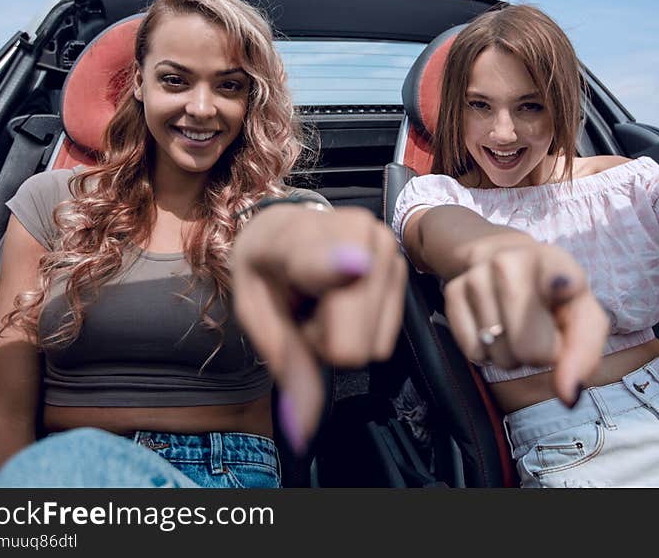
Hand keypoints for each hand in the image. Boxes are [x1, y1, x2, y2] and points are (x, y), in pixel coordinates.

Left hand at [231, 204, 406, 452]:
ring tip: (324, 300)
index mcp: (297, 236)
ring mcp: (385, 249)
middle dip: (324, 342)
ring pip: (372, 346)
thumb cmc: (267, 270)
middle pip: (352, 341)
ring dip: (344, 334)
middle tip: (305, 309)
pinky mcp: (403, 266)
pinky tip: (345, 298)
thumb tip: (303, 429)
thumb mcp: (256, 311)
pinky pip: (384, 341)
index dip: (335, 267)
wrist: (290, 228)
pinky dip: (363, 328)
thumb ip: (285, 362)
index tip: (354, 266)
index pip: (324, 260)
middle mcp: (354, 233)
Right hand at [443, 241, 606, 404]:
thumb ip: (583, 355)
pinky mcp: (453, 291)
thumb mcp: (581, 317)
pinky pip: (473, 352)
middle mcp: (511, 261)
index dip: (562, 285)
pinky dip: (486, 351)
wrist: (506, 262)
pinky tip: (493, 327)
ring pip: (500, 356)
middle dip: (538, 355)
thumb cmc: (553, 298)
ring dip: (511, 353)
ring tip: (515, 325)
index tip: (565, 286)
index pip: (558, 275)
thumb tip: (568, 395)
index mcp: (554, 261)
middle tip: (540, 332)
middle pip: (530, 349)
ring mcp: (477, 276)